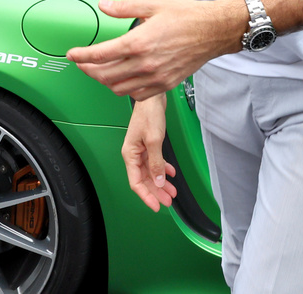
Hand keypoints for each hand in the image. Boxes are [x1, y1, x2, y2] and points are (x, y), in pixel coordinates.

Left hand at [67, 0, 243, 100]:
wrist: (214, 31)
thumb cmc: (187, 16)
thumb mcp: (153, 4)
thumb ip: (124, 7)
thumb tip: (103, 5)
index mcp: (138, 42)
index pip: (100, 54)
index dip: (81, 55)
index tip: (72, 54)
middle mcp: (145, 63)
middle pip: (105, 76)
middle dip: (88, 70)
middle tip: (83, 63)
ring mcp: (155, 77)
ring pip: (119, 89)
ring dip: (105, 82)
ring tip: (101, 71)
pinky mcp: (165, 84)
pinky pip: (137, 95)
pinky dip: (125, 90)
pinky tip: (123, 80)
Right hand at [122, 95, 176, 211]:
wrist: (153, 97)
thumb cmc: (148, 114)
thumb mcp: (154, 140)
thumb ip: (156, 162)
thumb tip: (158, 181)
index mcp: (130, 154)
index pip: (136, 182)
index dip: (146, 196)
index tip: (156, 206)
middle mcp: (134, 154)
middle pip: (144, 179)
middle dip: (156, 191)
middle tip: (168, 201)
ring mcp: (141, 150)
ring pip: (151, 172)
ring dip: (161, 182)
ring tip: (172, 191)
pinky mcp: (149, 145)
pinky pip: (155, 162)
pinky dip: (163, 168)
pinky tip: (171, 173)